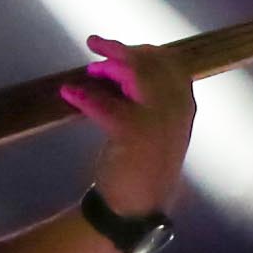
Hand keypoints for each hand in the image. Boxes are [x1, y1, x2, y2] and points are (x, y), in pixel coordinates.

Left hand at [58, 34, 189, 213]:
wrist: (137, 207)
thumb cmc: (144, 168)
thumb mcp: (159, 131)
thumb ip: (148, 102)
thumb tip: (119, 73)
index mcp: (184, 106)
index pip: (171, 63)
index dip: (145, 50)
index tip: (121, 48)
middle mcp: (177, 108)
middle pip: (152, 62)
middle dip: (122, 50)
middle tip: (95, 45)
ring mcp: (158, 119)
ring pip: (135, 74)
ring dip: (108, 65)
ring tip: (89, 67)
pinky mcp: (134, 131)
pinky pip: (105, 104)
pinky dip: (84, 96)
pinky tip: (69, 93)